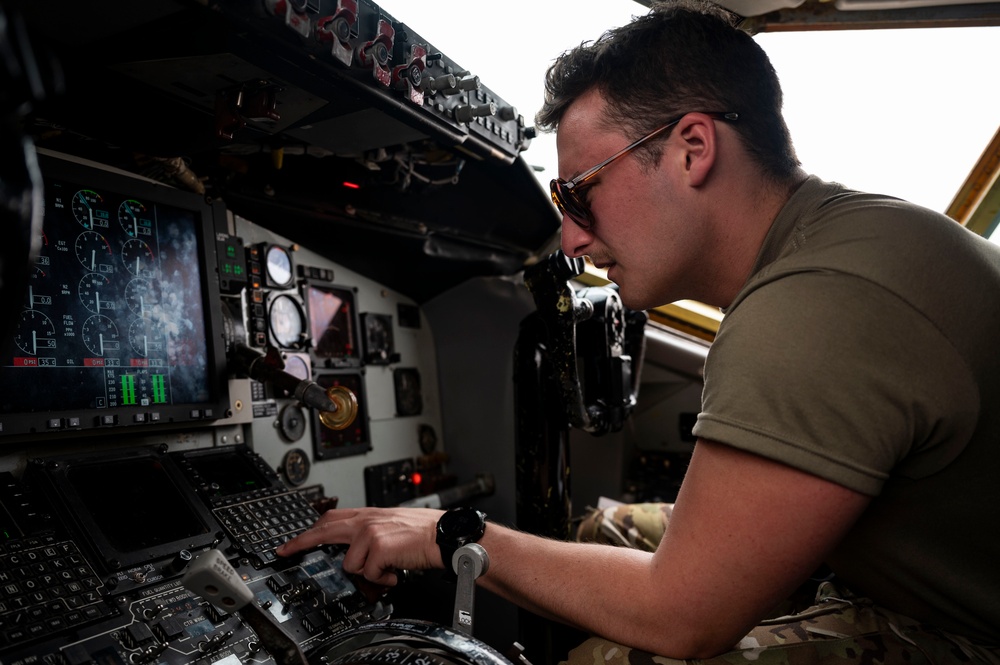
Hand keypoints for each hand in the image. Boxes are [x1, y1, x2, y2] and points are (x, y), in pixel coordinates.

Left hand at [276, 507, 444, 585]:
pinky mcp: (378, 547)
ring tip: (387, 568)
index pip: (332, 517)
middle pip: (324, 530)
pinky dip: (382, 579)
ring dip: (367, 573)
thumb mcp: (392, 524)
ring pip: (349, 564)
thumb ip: (371, 532)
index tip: (294, 540)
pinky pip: (368, 574)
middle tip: (286, 551)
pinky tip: (395, 571)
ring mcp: (371, 533)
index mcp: (370, 514)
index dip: (311, 529)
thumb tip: (355, 548)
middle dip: (301, 542)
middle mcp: (367, 520)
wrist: (444, 536)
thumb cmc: (424, 534)